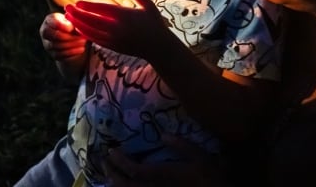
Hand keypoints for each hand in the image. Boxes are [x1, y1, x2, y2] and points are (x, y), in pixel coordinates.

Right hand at [39, 12, 85, 60]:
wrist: (74, 39)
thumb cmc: (74, 26)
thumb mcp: (73, 21)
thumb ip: (72, 22)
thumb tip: (70, 29)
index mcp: (50, 21)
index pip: (51, 22)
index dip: (61, 25)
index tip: (71, 28)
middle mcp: (46, 33)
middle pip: (55, 36)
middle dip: (70, 37)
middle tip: (82, 37)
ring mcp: (48, 45)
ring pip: (58, 46)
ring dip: (73, 45)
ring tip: (83, 42)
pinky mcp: (54, 55)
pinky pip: (61, 55)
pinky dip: (72, 52)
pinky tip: (81, 49)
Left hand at [64, 0, 165, 59]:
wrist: (158, 48)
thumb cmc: (155, 24)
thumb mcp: (149, 6)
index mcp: (124, 16)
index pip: (101, 10)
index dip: (87, 6)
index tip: (77, 2)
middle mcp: (116, 28)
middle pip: (91, 20)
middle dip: (77, 14)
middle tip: (66, 8)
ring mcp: (113, 39)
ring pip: (90, 31)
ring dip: (77, 24)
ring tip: (68, 17)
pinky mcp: (112, 47)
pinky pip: (94, 39)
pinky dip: (85, 33)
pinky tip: (79, 28)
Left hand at [102, 136, 225, 186]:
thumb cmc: (211, 178)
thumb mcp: (202, 158)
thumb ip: (183, 146)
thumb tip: (163, 134)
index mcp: (163, 175)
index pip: (135, 170)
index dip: (120, 162)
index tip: (111, 151)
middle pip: (126, 185)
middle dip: (112, 173)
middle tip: (104, 162)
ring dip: (116, 185)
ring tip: (110, 176)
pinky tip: (126, 186)